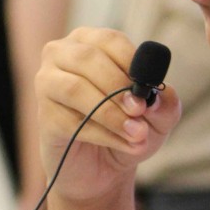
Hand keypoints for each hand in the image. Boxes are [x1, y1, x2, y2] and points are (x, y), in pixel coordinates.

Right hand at [34, 27, 180, 205]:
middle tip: (140, 111)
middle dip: (118, 87)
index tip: (149, 88)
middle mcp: (61, 55)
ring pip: (75, 89)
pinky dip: (102, 135)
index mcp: (90, 43)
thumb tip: (155, 98)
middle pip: (87, 58)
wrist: (103, 169)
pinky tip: (121, 144)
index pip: (109, 40)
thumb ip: (165, 103)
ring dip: (110, 113)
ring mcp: (47, 84)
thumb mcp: (159, 116)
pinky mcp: (44, 117)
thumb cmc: (128, 128)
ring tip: (136, 134)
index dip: (131, 62)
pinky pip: (70, 121)